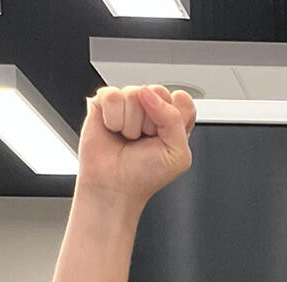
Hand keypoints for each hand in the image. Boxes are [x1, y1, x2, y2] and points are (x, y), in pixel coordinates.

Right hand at [78, 85, 195, 209]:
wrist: (114, 185)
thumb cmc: (146, 174)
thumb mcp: (177, 154)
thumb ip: (174, 120)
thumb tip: (148, 93)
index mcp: (174, 119)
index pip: (181, 99)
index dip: (174, 117)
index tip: (166, 137)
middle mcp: (152, 108)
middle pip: (157, 91)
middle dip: (151, 121)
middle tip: (145, 139)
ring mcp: (128, 103)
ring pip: (134, 93)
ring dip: (131, 124)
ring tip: (128, 138)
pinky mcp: (105, 101)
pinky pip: (112, 96)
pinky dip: (112, 118)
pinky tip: (113, 130)